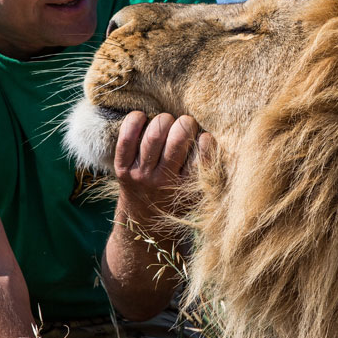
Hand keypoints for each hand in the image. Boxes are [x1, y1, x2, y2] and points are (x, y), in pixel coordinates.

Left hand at [112, 111, 211, 230]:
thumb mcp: (198, 193)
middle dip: (185, 123)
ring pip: (154, 135)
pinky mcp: (122, 169)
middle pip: (177, 140)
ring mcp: (141, 175)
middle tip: (186, 124)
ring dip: (164, 120)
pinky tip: (142, 116)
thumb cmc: (177, 199)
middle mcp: (163, 181)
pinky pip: (126, 139)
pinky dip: (134, 122)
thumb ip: (208, 170)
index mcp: (186, 187)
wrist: (144, 221)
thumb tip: (214, 138)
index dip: (205, 140)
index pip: (201, 158)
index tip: (204, 137)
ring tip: (167, 121)